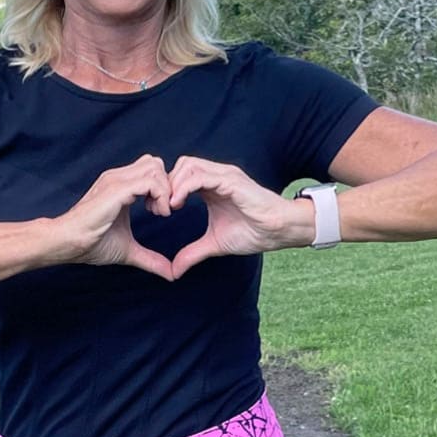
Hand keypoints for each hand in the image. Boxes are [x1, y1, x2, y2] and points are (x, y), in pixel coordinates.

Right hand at [55, 154, 174, 280]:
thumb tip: (171, 274)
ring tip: (160, 212)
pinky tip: (158, 213)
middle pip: (155, 163)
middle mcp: (118, 178)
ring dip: (166, 190)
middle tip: (163, 210)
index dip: (164, 188)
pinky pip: (150, 181)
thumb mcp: (128, 250)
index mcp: (120, 186)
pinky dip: (162, 195)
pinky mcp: (117, 189)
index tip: (163, 212)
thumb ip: (150, 259)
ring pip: (155, 167)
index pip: (151, 170)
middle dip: (167, 185)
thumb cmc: (91, 244)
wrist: (68, 243)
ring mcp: (117, 180)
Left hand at [168, 157, 313, 278]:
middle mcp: (216, 176)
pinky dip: (183, 187)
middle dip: (165, 184)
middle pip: (180, 165)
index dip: (165, 190)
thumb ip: (192, 253)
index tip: (158, 211)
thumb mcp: (214, 244)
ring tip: (168, 208)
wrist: (279, 231)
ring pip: (187, 165)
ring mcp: (224, 176)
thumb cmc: (253, 233)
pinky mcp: (230, 181)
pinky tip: (177, 205)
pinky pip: (200, 176)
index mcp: (211, 187)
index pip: (180, 175)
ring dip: (172, 185)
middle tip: (159, 209)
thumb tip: (174, 271)